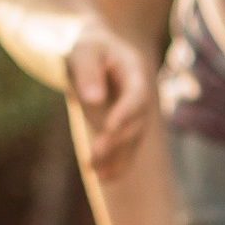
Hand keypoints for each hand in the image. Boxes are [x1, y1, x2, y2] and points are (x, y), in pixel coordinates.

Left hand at [62, 22, 153, 180]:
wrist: (95, 53)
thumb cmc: (88, 48)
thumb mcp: (83, 51)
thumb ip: (87, 71)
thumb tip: (94, 100)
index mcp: (135, 73)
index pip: (136, 97)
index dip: (125, 113)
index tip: (108, 128)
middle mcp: (140, 97)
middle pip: (135, 124)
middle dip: (116, 141)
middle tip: (94, 154)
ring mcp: (134, 115)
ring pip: (131, 141)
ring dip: (115, 158)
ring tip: (95, 172)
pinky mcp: (124, 128)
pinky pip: (125, 149)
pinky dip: (116, 163)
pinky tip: (102, 177)